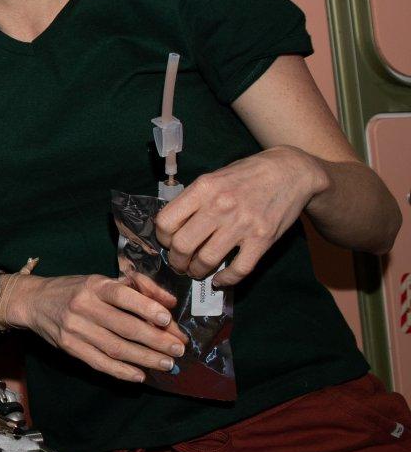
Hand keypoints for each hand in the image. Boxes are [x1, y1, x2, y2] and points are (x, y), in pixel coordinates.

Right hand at [0, 269, 186, 383]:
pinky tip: (140, 375)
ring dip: (145, 358)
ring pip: (115, 348)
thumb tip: (169, 302)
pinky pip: (99, 363)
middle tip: (178, 349)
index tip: (167, 319)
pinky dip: (121, 371)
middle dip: (155, 340)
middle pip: (124, 326)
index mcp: (94, 285)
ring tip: (167, 364)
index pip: (122, 295)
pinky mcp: (69, 347)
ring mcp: (74, 329)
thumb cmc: (75, 289)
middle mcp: (83, 306)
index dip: (145, 307)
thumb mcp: (102, 280)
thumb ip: (138, 287)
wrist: (33, 301)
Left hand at [154, 147, 324, 286]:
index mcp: (203, 188)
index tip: (168, 243)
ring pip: (206, 260)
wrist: (290, 171)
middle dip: (176, 261)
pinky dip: (226, 280)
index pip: (166, 221)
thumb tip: (172, 226)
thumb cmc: (246, 174)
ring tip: (197, 271)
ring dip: (197, 271)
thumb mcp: (214, 177)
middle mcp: (220, 206)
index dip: (162, 238)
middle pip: (182, 245)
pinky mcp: (263, 239)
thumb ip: (193, 199)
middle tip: (180, 264)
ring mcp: (242, 224)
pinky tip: (220, 280)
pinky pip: (239, 269)